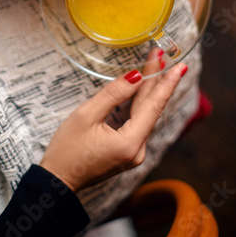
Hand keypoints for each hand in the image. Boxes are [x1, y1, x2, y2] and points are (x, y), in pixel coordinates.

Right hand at [40, 50, 186, 191]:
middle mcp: (138, 150)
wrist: (57, 179)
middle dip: (156, 81)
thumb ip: (114, 94)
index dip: (165, 83)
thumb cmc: (67, 149)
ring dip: (150, 90)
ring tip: (155, 66)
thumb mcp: (86, 115)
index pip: (154, 106)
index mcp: (130, 143)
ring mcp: (134, 152)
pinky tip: (143, 89)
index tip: (178, 65)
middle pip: (151, 109)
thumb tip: (135, 76)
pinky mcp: (128, 151)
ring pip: (146, 115)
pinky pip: (139, 123)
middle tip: (160, 57)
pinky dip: (141, 104)